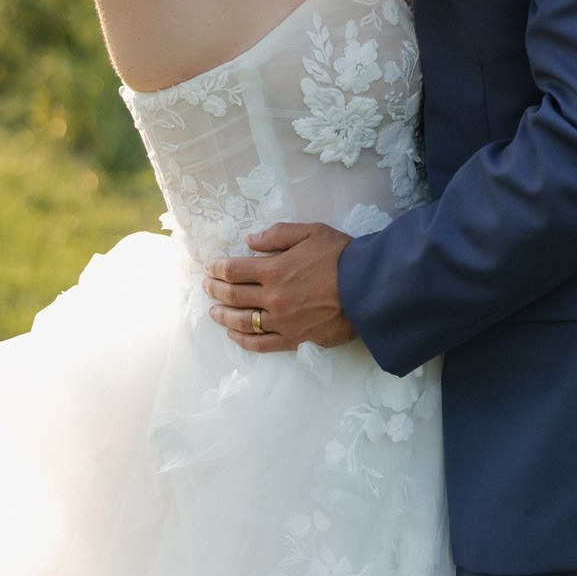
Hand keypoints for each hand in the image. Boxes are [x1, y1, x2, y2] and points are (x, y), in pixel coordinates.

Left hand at [203, 222, 356, 351]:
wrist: (369, 287)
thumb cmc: (342, 256)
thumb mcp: (311, 232)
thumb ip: (278, 235)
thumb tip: (250, 240)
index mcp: (275, 269)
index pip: (235, 271)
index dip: (218, 269)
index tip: (210, 268)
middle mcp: (273, 298)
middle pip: (233, 296)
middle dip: (215, 290)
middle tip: (207, 286)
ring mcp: (282, 322)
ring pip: (242, 321)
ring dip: (223, 315)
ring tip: (213, 311)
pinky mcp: (294, 339)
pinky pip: (261, 343)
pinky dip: (243, 339)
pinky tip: (233, 334)